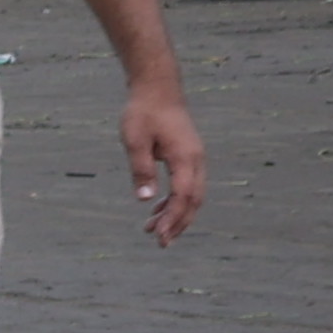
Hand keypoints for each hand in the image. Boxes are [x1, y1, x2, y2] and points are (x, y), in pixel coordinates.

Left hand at [122, 77, 208, 242]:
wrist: (158, 89)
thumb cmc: (144, 113)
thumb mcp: (135, 141)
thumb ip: (141, 170)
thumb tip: (145, 199)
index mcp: (186, 157)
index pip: (183, 196)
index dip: (173, 219)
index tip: (160, 237)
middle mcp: (196, 160)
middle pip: (193, 200)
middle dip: (179, 223)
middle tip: (161, 243)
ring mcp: (195, 158)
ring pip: (192, 194)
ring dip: (176, 214)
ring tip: (154, 230)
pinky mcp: (188, 156)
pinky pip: (188, 184)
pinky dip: (175, 200)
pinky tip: (157, 208)